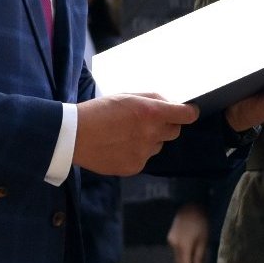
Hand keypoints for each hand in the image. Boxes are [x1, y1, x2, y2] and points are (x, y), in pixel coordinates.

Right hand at [72, 93, 198, 175]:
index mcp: (151, 113)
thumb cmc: (99, 111)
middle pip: (174, 131)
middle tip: (147, 121)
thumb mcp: (127, 96)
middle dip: (166, 125)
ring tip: (127, 134)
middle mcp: (151, 134)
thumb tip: (170, 104)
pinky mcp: (135, 167)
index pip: (186, 115)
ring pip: (158, 145)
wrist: (75, 136)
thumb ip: (152, 99)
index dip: (188, 112)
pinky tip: (120, 145)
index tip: (187, 112)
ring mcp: (144, 153)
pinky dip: (137, 152)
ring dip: (150, 139)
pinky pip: (145, 158)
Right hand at [167, 202, 209, 262]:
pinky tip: (191, 251)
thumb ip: (199, 255)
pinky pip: (176, 250)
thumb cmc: (200, 220)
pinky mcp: (170, 236)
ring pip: (177, 257)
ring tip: (197, 260)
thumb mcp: (203, 239)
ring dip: (186, 261)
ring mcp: (171, 240)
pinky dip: (183, 254)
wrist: (189, 204)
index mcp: (183, 246)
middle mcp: (174, 245)